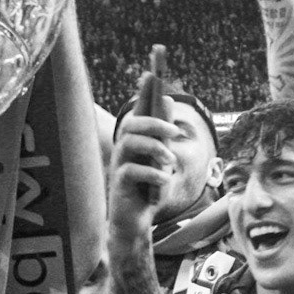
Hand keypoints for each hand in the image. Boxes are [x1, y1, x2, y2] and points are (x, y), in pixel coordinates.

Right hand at [105, 74, 178, 238]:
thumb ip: (164, 132)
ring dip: (155, 148)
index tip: (151, 71)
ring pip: (130, 142)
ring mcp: (119, 164)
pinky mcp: (119, 183)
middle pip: (132, 122)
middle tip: (174, 132)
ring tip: (169, 160)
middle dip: (154, 122)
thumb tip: (168, 100)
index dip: (143, 91)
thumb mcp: (162, 158)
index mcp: (135, 140)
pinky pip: (132, 171)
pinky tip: (163, 180)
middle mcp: (123, 148)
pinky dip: (152, 174)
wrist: (136, 222)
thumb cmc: (148, 189)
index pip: (138, 109)